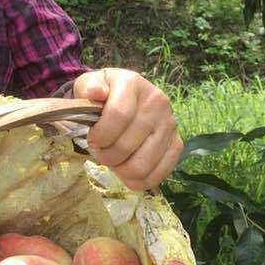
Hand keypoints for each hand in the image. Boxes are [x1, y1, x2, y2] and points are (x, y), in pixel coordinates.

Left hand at [71, 68, 183, 191]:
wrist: (128, 98)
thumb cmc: (104, 95)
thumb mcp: (89, 85)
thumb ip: (87, 87)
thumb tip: (95, 93)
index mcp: (133, 83)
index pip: (118, 115)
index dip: (100, 135)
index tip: (92, 139)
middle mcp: (157, 102)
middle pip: (126, 145)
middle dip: (106, 156)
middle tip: (101, 152)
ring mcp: (170, 124)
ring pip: (141, 166)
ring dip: (120, 170)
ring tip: (114, 160)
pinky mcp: (177, 144)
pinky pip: (157, 176)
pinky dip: (137, 181)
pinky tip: (127, 172)